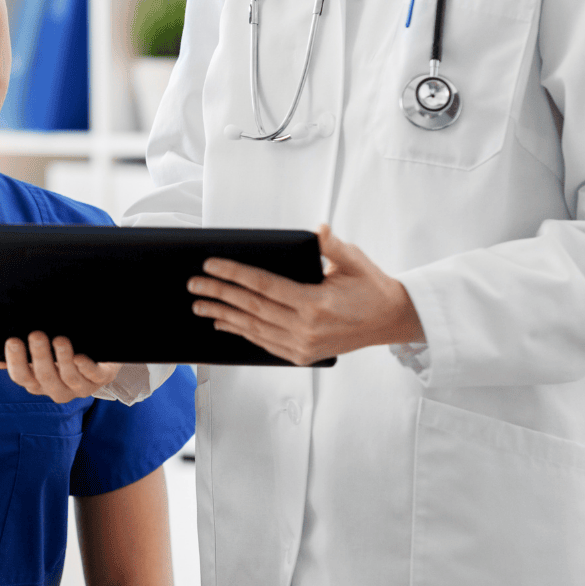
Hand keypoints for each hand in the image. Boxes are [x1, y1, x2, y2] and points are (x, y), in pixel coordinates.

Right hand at [0, 331, 121, 403]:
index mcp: (38, 383)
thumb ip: (20, 357)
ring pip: (68, 377)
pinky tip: (79, 356)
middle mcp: (56, 389)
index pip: (22, 376)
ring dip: (62, 359)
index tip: (13, 340)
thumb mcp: (42, 355)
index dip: (16, 361)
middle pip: (45, 377)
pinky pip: (92, 376)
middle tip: (36, 334)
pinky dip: (85, 367)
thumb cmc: (63, 354)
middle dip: (39, 356)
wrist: (100, 358)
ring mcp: (78, 387)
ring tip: (59, 340)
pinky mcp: (99, 380)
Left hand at [189, 224, 422, 366]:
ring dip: (222, 316)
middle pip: (251, 308)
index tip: (210, 265)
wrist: (391, 320)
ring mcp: (302, 345)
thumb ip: (331, 245)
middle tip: (193, 285)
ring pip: (253, 328)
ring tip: (198, 306)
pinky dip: (241, 332)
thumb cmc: (371, 287)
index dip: (234, 274)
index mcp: (315, 303)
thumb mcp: (354, 260)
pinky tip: (223, 323)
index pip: (263, 285)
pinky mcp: (302, 355)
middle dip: (218, 294)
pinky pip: (263, 343)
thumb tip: (318, 230)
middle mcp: (306, 328)